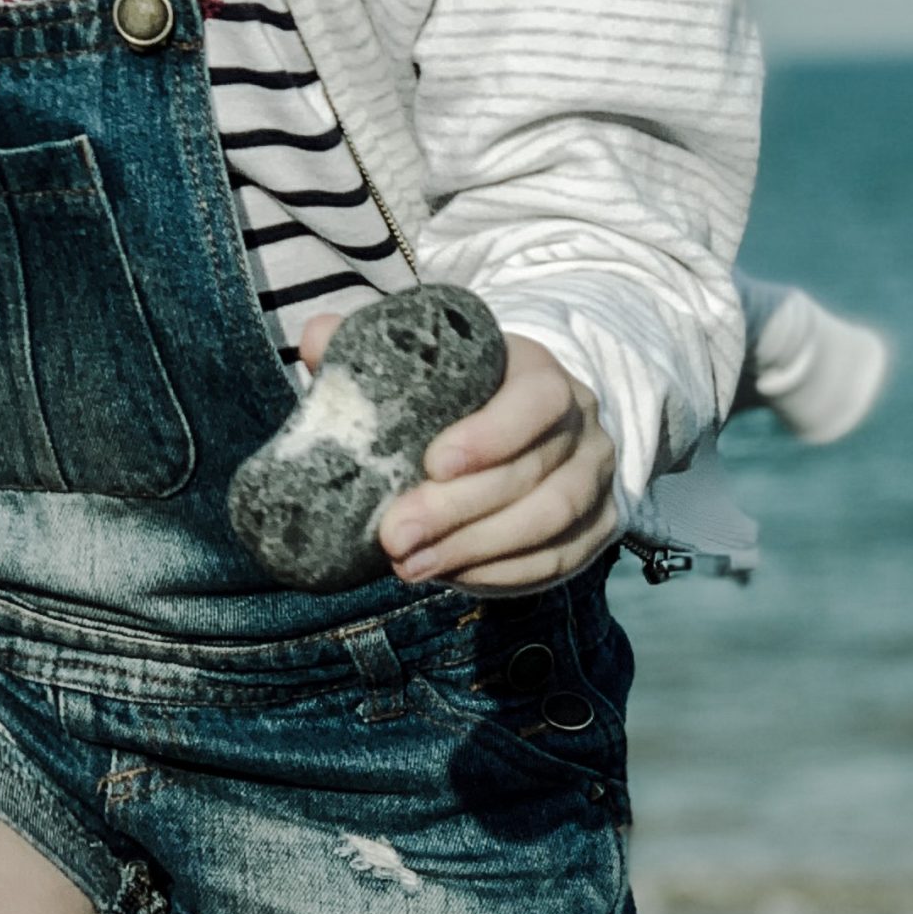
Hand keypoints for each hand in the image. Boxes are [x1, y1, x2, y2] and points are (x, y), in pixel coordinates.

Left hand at [298, 316, 621, 595]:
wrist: (528, 423)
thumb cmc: (461, 394)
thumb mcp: (423, 363)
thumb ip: (370, 347)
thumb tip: (315, 338)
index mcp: (540, 373)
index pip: (536, 401)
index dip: (491, 435)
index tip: (431, 464)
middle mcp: (581, 424)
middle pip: (532, 472)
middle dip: (458, 510)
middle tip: (394, 536)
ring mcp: (594, 477)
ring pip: (550, 520)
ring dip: (477, 549)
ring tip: (412, 565)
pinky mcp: (597, 525)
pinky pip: (558, 558)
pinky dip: (503, 573)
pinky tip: (453, 575)